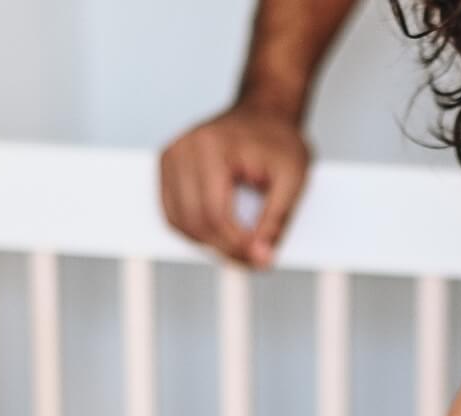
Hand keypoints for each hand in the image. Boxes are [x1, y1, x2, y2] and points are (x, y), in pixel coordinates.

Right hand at [158, 102, 310, 267]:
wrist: (264, 112)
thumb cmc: (280, 141)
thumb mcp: (293, 178)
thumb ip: (277, 220)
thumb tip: (261, 258)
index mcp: (211, 146)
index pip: (214, 213)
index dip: (237, 244)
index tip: (262, 258)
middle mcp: (183, 148)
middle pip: (194, 221)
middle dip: (225, 248)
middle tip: (255, 258)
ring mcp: (170, 155)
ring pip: (179, 222)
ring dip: (209, 243)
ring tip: (241, 244)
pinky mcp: (167, 165)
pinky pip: (173, 213)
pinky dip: (196, 230)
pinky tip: (221, 232)